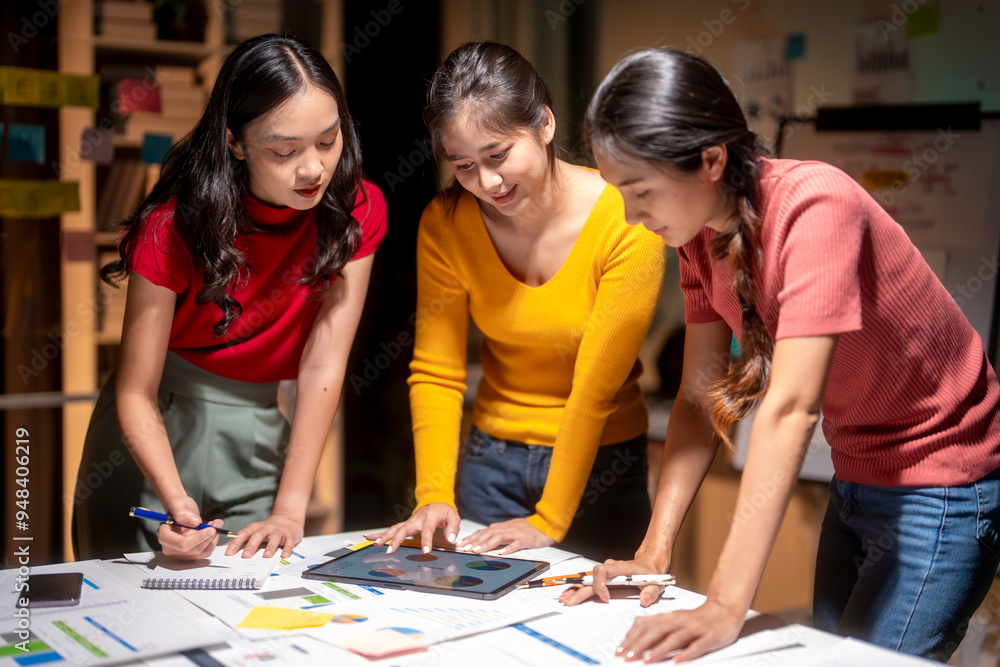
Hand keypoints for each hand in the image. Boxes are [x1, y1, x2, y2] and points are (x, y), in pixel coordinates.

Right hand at [158, 496, 220, 559]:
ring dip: (212, 538)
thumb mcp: (178, 504)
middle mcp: (171, 548)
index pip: (182, 544)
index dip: (198, 538)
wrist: (183, 512)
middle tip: (216, 524)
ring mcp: (181, 553)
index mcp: (164, 537)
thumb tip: (194, 522)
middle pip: (193, 549)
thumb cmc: (178, 508)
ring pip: (201, 552)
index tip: (210, 529)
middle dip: (208, 537)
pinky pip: (205, 552)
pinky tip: (213, 530)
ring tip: (216, 524)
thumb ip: (182, 513)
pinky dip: (212, 541)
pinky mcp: (191, 554)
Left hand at [224, 512, 302, 558]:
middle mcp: (266, 528)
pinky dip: (287, 548)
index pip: (243, 534)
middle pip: (258, 535)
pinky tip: (284, 555)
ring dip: (270, 546)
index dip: (235, 543)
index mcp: (255, 528)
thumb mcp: (254, 531)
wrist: (288, 519)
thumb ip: (243, 539)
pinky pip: (289, 542)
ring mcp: (279, 531)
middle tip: (245, 556)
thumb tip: (226, 549)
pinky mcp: (290, 535)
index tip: (228, 553)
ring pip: (274, 537)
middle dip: (251, 545)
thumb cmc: (268, 529)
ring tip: (266, 556)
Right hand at [368, 503, 460, 553]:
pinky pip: (391, 530)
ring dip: (384, 537)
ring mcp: (408, 522)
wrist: (435, 502)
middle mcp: (416, 519)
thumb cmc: (443, 511)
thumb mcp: (453, 517)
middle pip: (404, 529)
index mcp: (429, 517)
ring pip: (394, 529)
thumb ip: (453, 529)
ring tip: (375, 544)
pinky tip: (368, 538)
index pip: (427, 530)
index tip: (426, 552)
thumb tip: (451, 540)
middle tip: (390, 551)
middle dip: (396, 541)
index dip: (426, 541)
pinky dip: (379, 533)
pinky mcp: (404, 525)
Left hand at [456, 518, 554, 554]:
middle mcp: (505, 529)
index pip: (481, 533)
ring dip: (486, 544)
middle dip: (474, 542)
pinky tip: (502, 553)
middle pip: (486, 535)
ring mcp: (514, 533)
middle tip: (464, 549)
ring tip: (477, 550)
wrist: (543, 525)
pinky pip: (515, 544)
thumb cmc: (525, 529)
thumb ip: (496, 533)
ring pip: (498, 538)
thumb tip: (482, 538)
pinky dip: (508, 548)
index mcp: (500, 528)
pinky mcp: (524, 539)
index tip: (460, 545)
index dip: (470, 538)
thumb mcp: (508, 530)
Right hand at [560, 553, 667, 606]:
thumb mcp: (657, 582)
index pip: (604, 571)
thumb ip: (651, 592)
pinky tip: (570, 595)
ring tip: (565, 598)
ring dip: (576, 589)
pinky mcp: (605, 580)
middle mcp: (610, 569)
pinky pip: (589, 583)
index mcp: (621, 568)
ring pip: (587, 580)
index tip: (606, 598)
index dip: (601, 585)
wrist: (650, 563)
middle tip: (570, 600)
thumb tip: (644, 600)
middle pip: (590, 577)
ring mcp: (606, 574)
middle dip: (579, 589)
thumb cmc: (651, 572)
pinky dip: (579, 589)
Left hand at [615, 597, 744, 662]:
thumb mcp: (674, 618)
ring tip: (646, 660)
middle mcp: (680, 621)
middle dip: (640, 645)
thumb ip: (656, 622)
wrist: (724, 609)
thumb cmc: (697, 618)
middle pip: (657, 632)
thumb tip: (635, 625)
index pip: (646, 626)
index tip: (620, 649)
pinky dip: (686, 654)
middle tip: (627, 657)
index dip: (632, 638)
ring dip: (659, 650)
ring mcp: (695, 629)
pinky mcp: (709, 637)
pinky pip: (697, 646)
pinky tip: (677, 661)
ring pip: (674, 638)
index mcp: (670, 617)